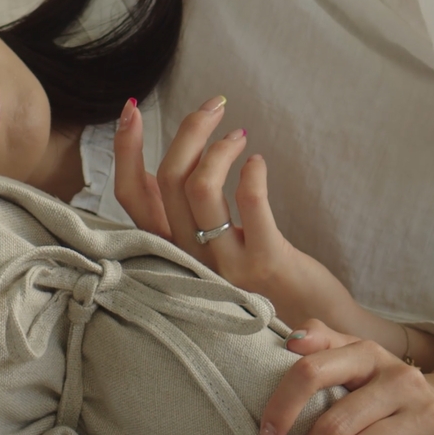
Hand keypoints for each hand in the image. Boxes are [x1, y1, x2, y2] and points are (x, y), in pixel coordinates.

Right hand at [111, 97, 342, 326]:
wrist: (308, 327)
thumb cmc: (257, 276)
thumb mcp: (207, 247)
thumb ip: (179, 214)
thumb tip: (165, 160)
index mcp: (168, 249)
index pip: (129, 194)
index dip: (125, 149)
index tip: (131, 108)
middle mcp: (187, 259)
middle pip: (168, 178)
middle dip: (189, 130)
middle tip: (214, 107)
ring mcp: (224, 265)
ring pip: (200, 187)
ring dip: (219, 148)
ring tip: (239, 135)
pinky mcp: (263, 263)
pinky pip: (248, 204)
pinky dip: (251, 172)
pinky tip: (257, 162)